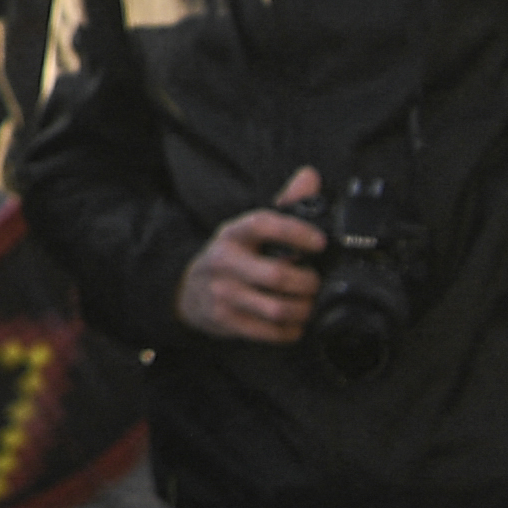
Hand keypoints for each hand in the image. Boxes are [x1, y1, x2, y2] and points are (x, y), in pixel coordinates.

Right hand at [173, 169, 329, 346]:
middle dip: (307, 283)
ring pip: (277, 308)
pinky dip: (291, 331)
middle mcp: (225, 262)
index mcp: (234, 233)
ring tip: (309, 305)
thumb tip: (310, 176)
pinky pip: (270, 332)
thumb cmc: (232, 257)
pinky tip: (294, 323)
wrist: (188, 291)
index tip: (320, 242)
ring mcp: (224, 294)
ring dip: (303, 310)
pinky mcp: (226, 321)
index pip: (263, 224)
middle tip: (316, 282)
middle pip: (277, 275)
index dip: (295, 232)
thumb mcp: (249, 229)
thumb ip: (283, 203)